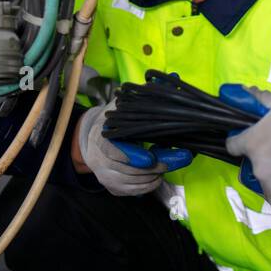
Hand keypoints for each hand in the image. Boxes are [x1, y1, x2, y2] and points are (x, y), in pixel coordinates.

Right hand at [77, 101, 192, 195]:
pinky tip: (158, 173)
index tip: (150, 158)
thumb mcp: (125, 106)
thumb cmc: (114, 122)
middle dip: (157, 166)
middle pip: (132, 170)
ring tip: (169, 163)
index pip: (115, 151)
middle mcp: (100, 161)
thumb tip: (174, 78)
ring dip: (156, 175)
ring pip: (137, 183)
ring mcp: (106, 177)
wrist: (92, 143)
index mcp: (102, 139)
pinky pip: (137, 192)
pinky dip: (151, 184)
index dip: (133, 156)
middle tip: (179, 159)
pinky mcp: (113, 189)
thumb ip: (148, 94)